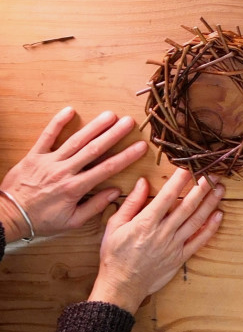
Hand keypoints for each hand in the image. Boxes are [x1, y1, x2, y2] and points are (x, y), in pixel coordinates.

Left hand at [0, 108, 147, 239]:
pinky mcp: (34, 155)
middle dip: (114, 135)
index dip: (126, 157)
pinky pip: (47, 136)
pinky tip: (70, 110)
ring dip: (94, 127)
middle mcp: (64, 171)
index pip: (106, 169)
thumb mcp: (72, 221)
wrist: (10, 216)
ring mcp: (49, 161)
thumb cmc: (42, 220)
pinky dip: (58, 122)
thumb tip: (115, 192)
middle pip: (94, 149)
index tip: (140, 147)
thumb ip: (95, 206)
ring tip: (110, 115)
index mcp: (75, 188)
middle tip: (129, 122)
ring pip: (76, 140)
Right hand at [90, 169, 223, 313]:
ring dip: (210, 203)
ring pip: (196, 220)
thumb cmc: (114, 255)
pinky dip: (211, 228)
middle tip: (212, 173)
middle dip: (202, 187)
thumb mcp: (114, 226)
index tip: (190, 166)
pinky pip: (199, 241)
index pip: (167, 195)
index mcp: (146, 222)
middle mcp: (163, 232)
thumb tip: (143, 182)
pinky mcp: (180, 258)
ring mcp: (174, 246)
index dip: (180, 179)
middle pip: (187, 206)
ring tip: (220, 189)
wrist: (121, 286)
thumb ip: (131, 203)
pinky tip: (219, 215)